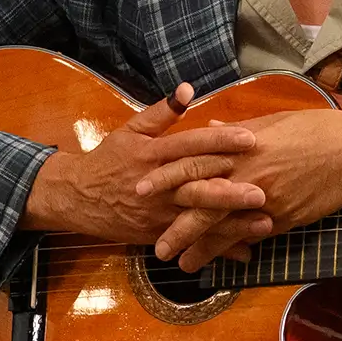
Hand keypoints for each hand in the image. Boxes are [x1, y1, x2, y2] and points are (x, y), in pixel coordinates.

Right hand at [21, 83, 272, 253]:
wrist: (77, 197)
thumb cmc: (108, 159)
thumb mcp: (130, 130)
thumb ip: (161, 112)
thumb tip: (188, 89)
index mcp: (152, 154)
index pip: (190, 145)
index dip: (219, 141)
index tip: (250, 138)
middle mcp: (157, 184)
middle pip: (196, 185)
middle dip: (230, 190)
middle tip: (262, 190)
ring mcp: (157, 212)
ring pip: (197, 218)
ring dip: (232, 223)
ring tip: (264, 223)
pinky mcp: (156, 233)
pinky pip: (190, 241)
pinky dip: (217, 248)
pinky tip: (244, 251)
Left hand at [137, 109, 341, 271]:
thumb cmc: (316, 129)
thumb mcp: (272, 122)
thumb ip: (238, 131)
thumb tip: (212, 128)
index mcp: (241, 144)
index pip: (192, 159)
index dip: (164, 174)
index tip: (139, 184)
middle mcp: (247, 171)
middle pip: (199, 198)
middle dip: (172, 220)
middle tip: (149, 237)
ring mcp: (264, 197)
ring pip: (222, 225)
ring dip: (197, 246)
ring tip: (176, 262)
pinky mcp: (283, 217)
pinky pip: (250, 237)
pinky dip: (231, 251)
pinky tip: (217, 264)